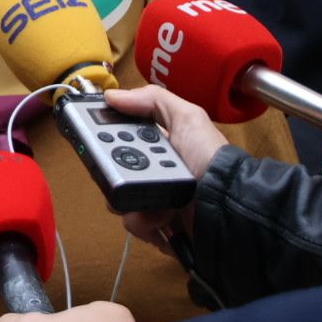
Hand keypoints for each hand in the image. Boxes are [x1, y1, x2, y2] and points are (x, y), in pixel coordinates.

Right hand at [104, 86, 225, 250]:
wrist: (227, 205)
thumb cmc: (209, 158)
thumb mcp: (187, 117)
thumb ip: (152, 100)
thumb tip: (112, 97)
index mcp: (159, 144)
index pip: (121, 138)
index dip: (107, 139)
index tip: (95, 141)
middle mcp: (154, 170)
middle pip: (114, 171)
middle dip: (114, 173)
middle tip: (123, 173)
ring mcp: (154, 199)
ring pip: (120, 200)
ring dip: (132, 201)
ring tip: (152, 201)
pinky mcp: (158, 225)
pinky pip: (135, 224)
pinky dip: (145, 223)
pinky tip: (162, 218)